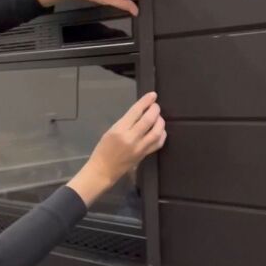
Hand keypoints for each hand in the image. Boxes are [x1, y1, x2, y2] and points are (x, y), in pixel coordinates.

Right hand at [67, 92, 165, 206]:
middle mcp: (131, 138)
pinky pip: (158, 143)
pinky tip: (160, 130)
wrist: (103, 170)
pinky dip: (162, 135)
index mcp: (119, 130)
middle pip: (149, 120)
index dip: (146, 101)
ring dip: (160, 122)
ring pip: (157, 132)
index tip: (152, 95)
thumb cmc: (103, 150)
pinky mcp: (144, 155)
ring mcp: (139, 148)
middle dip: (155, 110)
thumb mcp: (110, 131)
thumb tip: (140, 113)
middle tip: (156, 106)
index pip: (136, 111)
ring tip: (158, 118)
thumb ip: (125, 122)